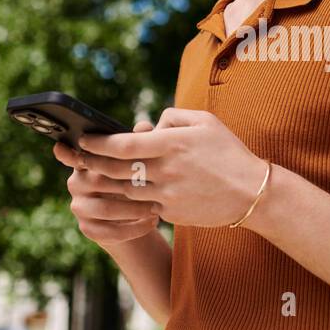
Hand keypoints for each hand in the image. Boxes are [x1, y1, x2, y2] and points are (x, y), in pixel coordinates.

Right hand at [54, 119, 159, 246]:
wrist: (136, 219)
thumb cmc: (135, 181)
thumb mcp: (138, 162)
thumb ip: (139, 143)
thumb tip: (144, 126)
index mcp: (85, 163)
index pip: (72, 155)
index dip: (66, 153)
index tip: (61, 146)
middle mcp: (76, 184)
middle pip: (99, 181)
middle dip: (129, 185)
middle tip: (155, 187)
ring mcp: (79, 207)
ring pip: (105, 209)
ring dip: (134, 209)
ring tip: (156, 207)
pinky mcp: (88, 229)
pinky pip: (110, 231)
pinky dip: (135, 228)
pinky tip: (151, 222)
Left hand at [73, 108, 268, 228]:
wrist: (251, 193)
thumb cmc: (229, 152)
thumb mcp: (205, 121)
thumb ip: (172, 116)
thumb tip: (149, 125)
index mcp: (172, 144)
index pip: (123, 143)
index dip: (98, 142)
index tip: (83, 138)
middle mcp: (165, 170)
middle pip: (116, 169)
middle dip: (91, 163)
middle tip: (77, 157)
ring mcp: (167, 195)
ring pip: (124, 190)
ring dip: (104, 184)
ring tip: (91, 175)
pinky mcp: (171, 213)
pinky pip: (141, 206)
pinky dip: (128, 201)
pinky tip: (119, 194)